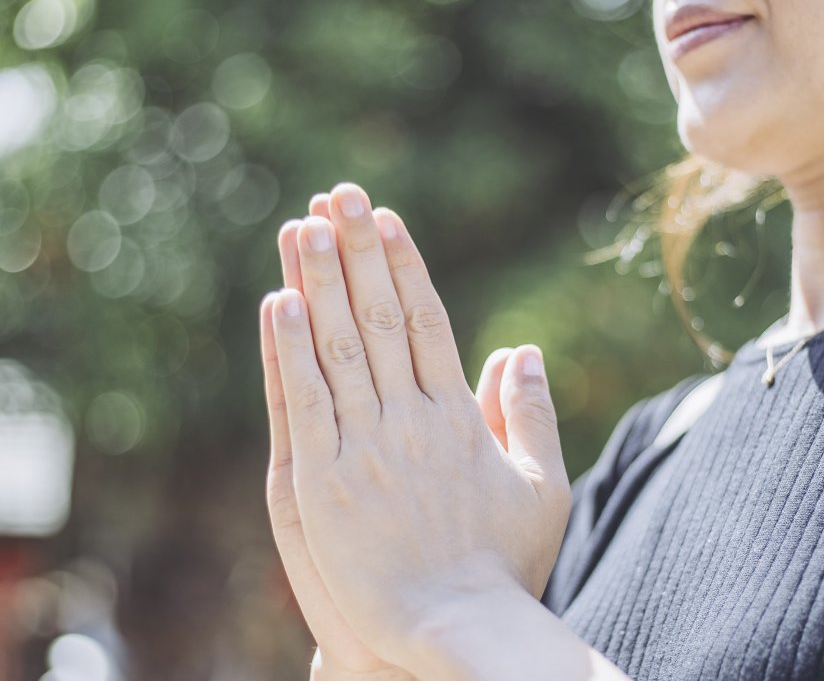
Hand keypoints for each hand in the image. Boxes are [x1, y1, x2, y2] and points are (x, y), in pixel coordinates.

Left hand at [261, 183, 571, 668]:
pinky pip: (306, 404)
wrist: (460, 631)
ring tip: (303, 225)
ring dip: (321, 282)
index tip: (387, 220)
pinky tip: (281, 303)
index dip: (405, 265)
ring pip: (340, 348)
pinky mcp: (324, 485)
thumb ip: (530, 415)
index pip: (427, 321)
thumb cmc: (503, 568)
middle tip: (339, 192)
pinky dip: (292, 351)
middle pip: (381, 317)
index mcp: (458, 418)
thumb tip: (523, 352)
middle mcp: (412, 420)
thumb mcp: (541, 488)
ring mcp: (366, 449)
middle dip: (358, 250)